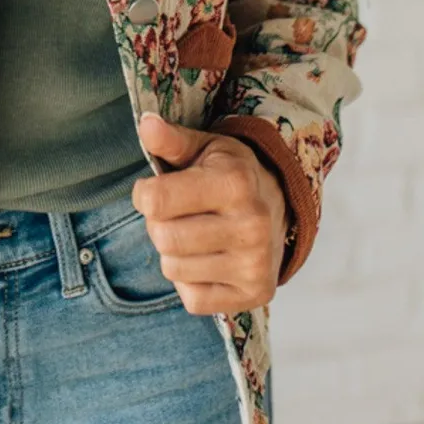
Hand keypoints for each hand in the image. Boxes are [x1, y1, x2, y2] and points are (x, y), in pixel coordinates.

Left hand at [132, 113, 289, 316]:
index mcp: (234, 183)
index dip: (144, 194)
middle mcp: (251, 225)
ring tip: (194, 235)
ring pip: (173, 270)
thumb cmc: (229, 173)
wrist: (279, 205)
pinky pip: (193, 299)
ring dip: (173, 254)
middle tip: (175, 214)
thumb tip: (146, 124)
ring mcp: (255, 264)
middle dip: (158, 224)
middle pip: (163, 238)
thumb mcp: (203, 147)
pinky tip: (208, 259)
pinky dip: (190, 282)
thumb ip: (171, 139)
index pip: (156, 201)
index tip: (153, 189)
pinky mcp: (255, 294)